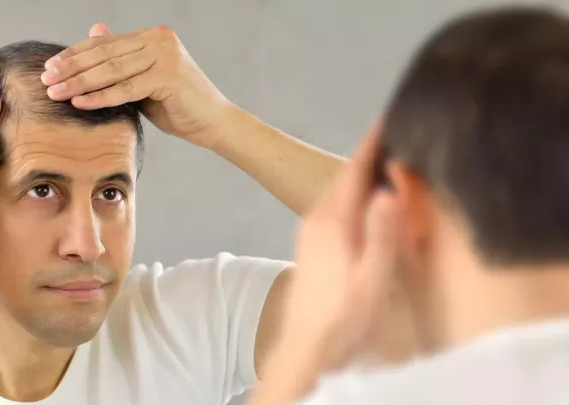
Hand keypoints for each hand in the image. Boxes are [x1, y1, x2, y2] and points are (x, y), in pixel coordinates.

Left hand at [40, 23, 235, 148]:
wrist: (214, 123)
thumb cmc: (178, 106)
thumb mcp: (143, 82)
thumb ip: (120, 63)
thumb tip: (92, 32)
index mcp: (153, 36)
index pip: (105, 44)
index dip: (75, 54)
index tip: (50, 68)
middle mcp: (159, 40)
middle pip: (104, 54)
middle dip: (71, 68)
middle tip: (46, 80)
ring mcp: (165, 56)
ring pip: (111, 69)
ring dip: (79, 82)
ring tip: (55, 92)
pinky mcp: (169, 76)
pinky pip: (126, 88)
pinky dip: (100, 96)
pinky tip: (79, 102)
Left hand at [249, 126, 401, 404]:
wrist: (307, 345)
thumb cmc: (344, 316)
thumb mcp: (372, 277)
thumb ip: (382, 232)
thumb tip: (389, 188)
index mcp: (333, 221)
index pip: (354, 170)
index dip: (372, 143)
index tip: (388, 118)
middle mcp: (317, 219)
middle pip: (344, 177)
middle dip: (367, 155)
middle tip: (393, 135)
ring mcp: (310, 231)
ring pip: (338, 191)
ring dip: (358, 175)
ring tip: (384, 161)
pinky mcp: (310, 244)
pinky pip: (333, 206)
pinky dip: (350, 194)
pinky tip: (365, 202)